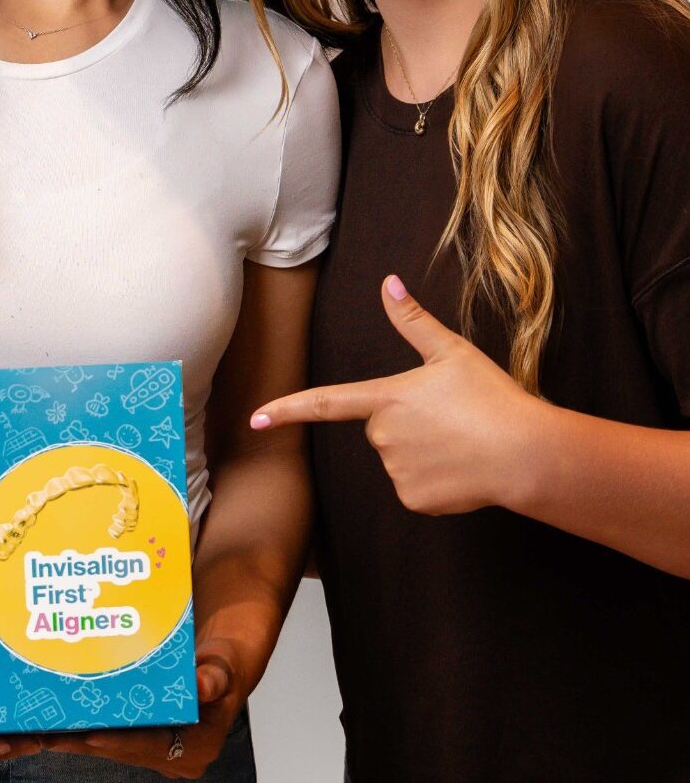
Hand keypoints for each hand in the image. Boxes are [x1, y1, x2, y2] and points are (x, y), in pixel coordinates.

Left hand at [48, 639, 242, 778]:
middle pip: (126, 750)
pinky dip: (89, 729)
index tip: (91, 735)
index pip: (153, 747)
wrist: (220, 665)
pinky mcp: (147, 742)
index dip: (121, 741)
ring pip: (115, 747)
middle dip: (88, 742)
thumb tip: (204, 684)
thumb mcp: (222, 665)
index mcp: (199, 748)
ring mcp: (161, 752)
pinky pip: (114, 737)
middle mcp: (178, 757)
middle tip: (51, 734)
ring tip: (45, 730)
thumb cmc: (223, 664)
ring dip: (81, 739)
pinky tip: (61, 721)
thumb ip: (215, 676)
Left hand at [250, 275, 541, 514]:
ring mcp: (395, 471)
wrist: (526, 455)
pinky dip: (436, 480)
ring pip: (399, 458)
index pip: (325, 402)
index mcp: (385, 398)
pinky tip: (463, 470)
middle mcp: (382, 436)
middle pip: (381, 428)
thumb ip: (414, 320)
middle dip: (408, 424)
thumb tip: (389, 282)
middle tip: (451, 419)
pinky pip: (415, 487)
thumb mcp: (452, 352)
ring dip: (424, 452)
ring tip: (462, 443)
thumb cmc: (491, 398)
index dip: (287, 408)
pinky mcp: (414, 499)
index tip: (255, 418)